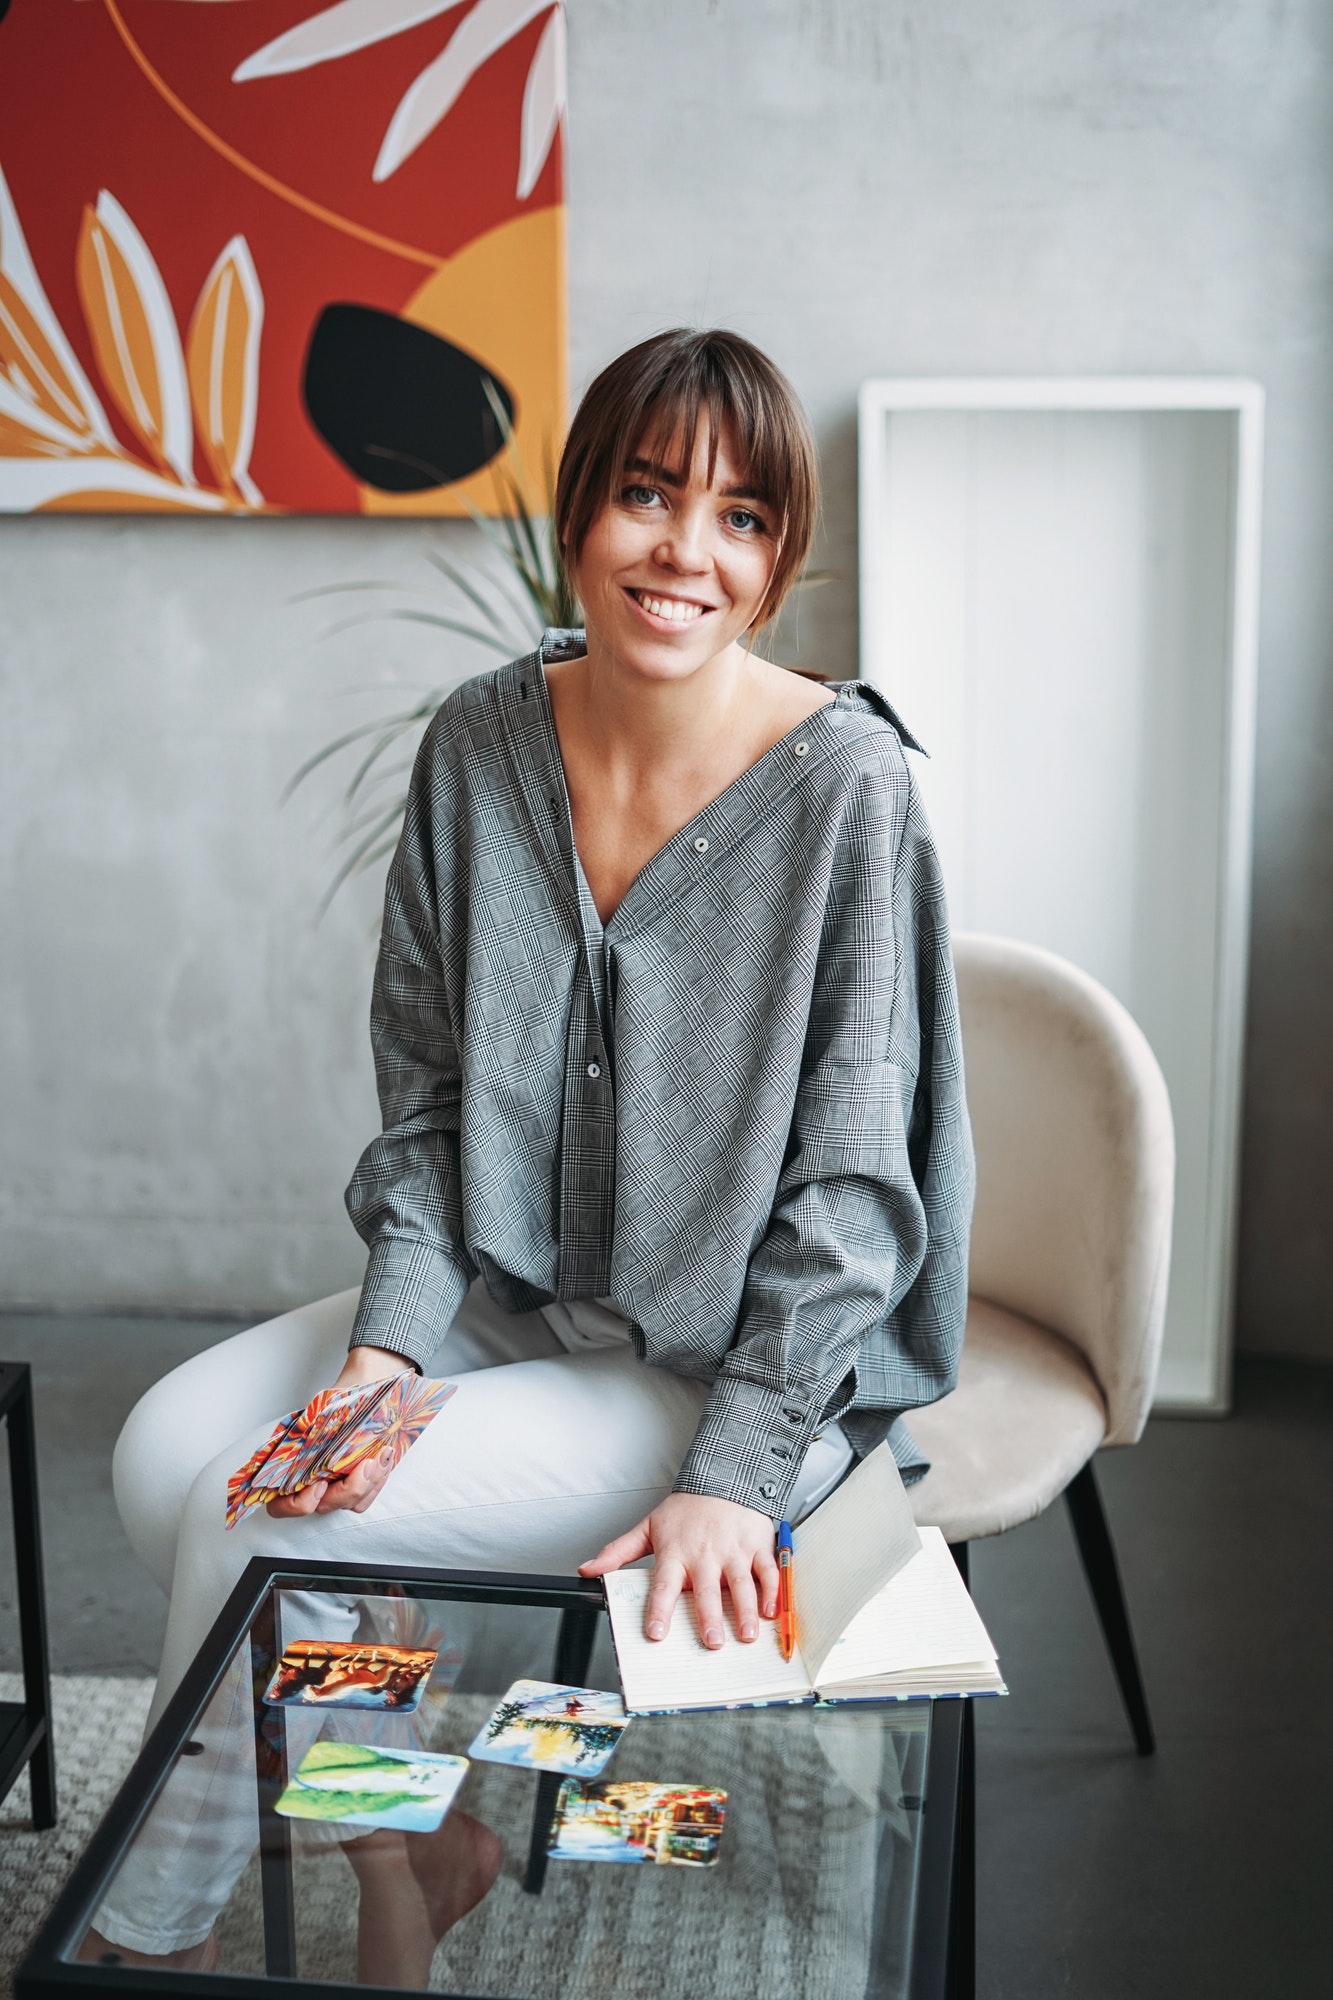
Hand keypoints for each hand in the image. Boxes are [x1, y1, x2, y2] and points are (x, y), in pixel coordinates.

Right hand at [265, 1346, 414, 1518]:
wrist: (365, 1389)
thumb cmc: (339, 1399)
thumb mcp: (320, 1408)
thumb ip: (309, 1426)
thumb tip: (308, 1435)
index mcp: (289, 1467)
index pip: (281, 1505)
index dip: (298, 1504)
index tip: (320, 1484)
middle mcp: (310, 1483)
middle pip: (323, 1507)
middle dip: (348, 1490)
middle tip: (366, 1465)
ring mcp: (336, 1486)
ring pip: (350, 1504)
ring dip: (369, 1484)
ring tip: (380, 1455)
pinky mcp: (359, 1484)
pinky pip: (368, 1495)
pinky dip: (379, 1479)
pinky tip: (385, 1456)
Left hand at [579, 1492, 778, 1649]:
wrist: (723, 1478)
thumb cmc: (686, 1510)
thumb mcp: (648, 1526)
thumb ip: (618, 1552)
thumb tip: (588, 1570)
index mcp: (676, 1553)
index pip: (664, 1586)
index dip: (659, 1610)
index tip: (656, 1633)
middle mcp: (705, 1555)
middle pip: (706, 1591)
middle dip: (709, 1618)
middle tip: (712, 1642)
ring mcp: (734, 1551)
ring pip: (741, 1585)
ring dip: (746, 1611)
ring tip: (747, 1634)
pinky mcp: (757, 1546)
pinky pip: (767, 1571)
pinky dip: (771, 1591)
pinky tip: (771, 1611)